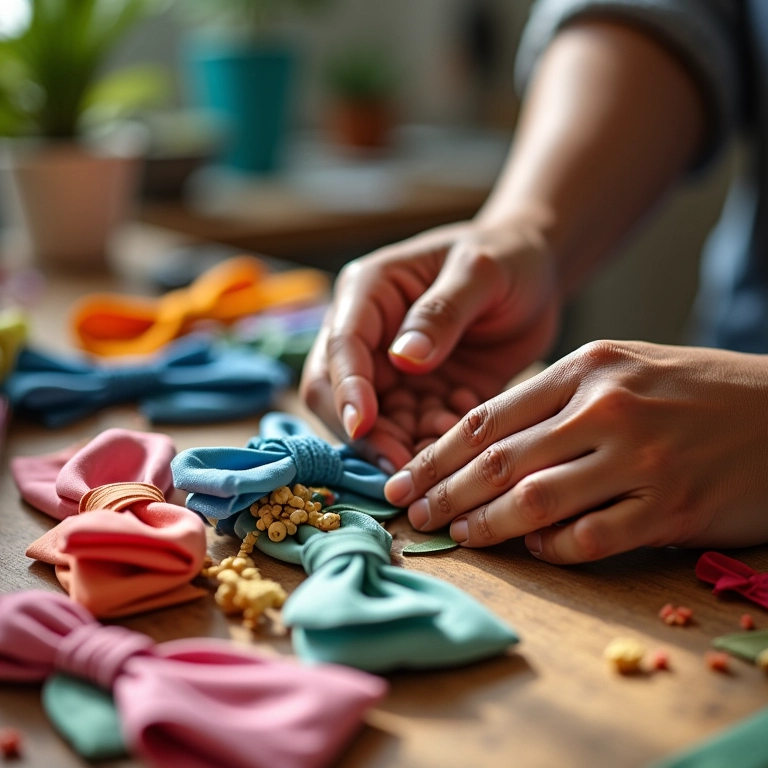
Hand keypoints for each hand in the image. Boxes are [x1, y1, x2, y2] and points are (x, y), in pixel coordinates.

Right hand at [300, 220, 559, 469]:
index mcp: (369, 294)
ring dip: (404, 447)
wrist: (537, 275)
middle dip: (366, 434)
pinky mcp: (424, 398)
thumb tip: (403, 359)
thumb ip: (443, 312)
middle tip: (401, 466)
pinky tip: (467, 442)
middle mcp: (371, 337)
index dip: (346, 389)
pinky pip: (417, 434)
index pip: (342, 347)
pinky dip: (435, 446)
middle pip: (339, 395)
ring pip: (377, 425)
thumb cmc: (507, 255)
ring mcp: (395, 372)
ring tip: (450, 452)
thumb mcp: (481, 272)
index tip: (363, 425)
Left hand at [384, 340, 767, 562]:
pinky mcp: (671, 505)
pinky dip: (554, 548)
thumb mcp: (624, 369)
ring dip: (486, 525)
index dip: (436, 455)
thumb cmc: (696, 390)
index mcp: (587, 367)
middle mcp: (606, 407)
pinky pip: (591, 536)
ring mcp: (640, 457)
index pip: (487, 417)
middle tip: (412, 515)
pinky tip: (535, 548)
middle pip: (499, 461)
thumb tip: (492, 448)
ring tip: (458, 535)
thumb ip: (559, 401)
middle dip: (445, 492)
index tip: (405, 479)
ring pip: (535, 500)